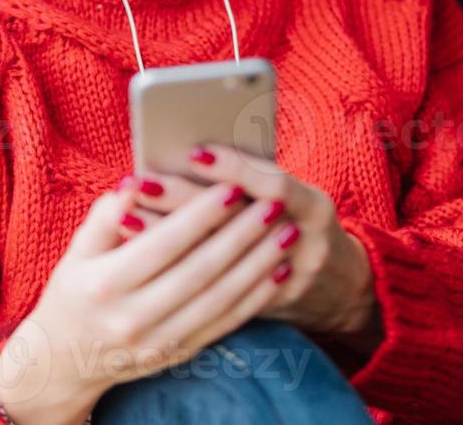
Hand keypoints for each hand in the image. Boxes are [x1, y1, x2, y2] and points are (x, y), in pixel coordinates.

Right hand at [0, 178, 300, 423]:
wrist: (62, 362)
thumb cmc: (73, 293)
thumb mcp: (76, 252)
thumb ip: (106, 215)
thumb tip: (136, 180)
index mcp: (104, 285)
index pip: (163, 244)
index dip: (201, 215)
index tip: (232, 186)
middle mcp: (132, 318)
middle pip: (200, 271)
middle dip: (242, 236)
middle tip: (273, 204)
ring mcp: (158, 341)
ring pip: (220, 299)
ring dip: (258, 265)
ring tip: (286, 233)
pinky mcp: (178, 355)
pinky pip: (225, 324)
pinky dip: (255, 298)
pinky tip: (277, 272)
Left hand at [117, 144, 379, 339]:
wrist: (336, 291)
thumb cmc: (299, 225)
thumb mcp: (291, 196)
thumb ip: (253, 176)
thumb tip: (193, 152)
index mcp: (314, 207)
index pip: (274, 186)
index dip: (234, 168)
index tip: (192, 151)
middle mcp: (305, 247)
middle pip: (238, 223)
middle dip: (184, 200)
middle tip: (139, 180)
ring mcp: (285, 285)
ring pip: (221, 264)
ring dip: (169, 236)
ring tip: (126, 215)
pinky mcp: (261, 313)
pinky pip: (211, 292)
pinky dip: (174, 271)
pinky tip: (139, 253)